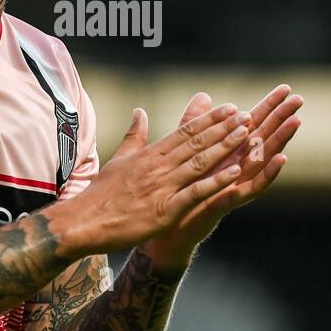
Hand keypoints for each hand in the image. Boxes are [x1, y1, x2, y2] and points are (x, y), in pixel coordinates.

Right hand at [45, 103, 252, 259]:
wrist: (83, 222)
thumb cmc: (101, 193)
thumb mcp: (119, 159)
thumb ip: (134, 135)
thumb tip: (139, 111)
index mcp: (150, 154)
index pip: (185, 131)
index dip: (209, 119)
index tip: (229, 108)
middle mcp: (158, 166)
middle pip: (197, 143)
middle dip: (224, 128)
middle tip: (246, 115)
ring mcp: (162, 187)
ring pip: (199, 162)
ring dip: (225, 148)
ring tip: (246, 135)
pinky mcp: (164, 210)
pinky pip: (195, 192)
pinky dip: (216, 182)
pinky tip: (235, 173)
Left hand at [139, 84, 302, 274]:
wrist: (167, 226)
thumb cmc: (179, 188)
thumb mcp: (185, 150)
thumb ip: (194, 123)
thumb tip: (204, 96)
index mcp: (227, 152)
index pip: (252, 124)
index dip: (269, 106)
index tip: (286, 88)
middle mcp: (236, 166)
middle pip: (264, 138)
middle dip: (282, 118)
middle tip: (300, 100)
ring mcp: (235, 184)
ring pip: (263, 160)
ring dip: (280, 141)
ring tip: (296, 122)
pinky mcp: (228, 202)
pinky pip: (251, 187)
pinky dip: (267, 174)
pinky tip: (280, 160)